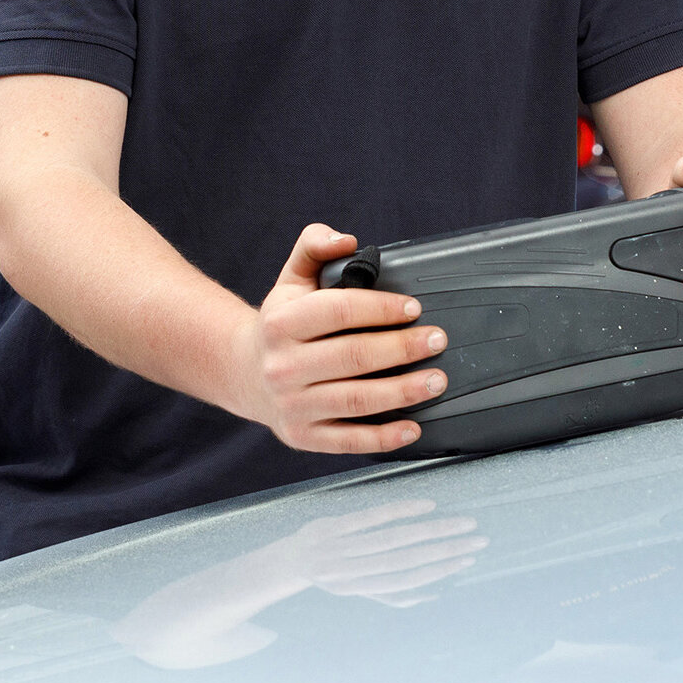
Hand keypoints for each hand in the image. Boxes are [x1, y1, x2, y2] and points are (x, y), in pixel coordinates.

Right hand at [228, 224, 450, 453]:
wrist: (246, 373)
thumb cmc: (282, 323)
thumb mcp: (291, 278)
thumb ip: (314, 246)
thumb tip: (347, 240)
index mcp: (281, 323)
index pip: (338, 311)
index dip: (381, 308)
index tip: (414, 308)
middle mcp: (282, 366)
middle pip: (353, 357)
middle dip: (403, 348)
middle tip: (437, 341)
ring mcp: (292, 405)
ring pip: (357, 401)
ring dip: (403, 392)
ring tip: (436, 380)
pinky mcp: (302, 436)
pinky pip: (349, 441)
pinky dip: (384, 438)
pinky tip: (413, 428)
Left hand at [259, 498, 484, 605]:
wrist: (284, 561)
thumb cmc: (330, 572)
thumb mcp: (356, 588)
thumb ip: (389, 593)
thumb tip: (429, 595)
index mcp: (359, 589)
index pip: (405, 582)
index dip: (438, 572)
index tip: (467, 559)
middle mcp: (348, 573)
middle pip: (404, 562)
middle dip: (444, 551)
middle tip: (476, 539)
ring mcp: (338, 549)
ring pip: (392, 541)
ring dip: (431, 531)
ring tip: (460, 523)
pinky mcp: (330, 526)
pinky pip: (369, 518)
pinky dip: (399, 511)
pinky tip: (425, 505)